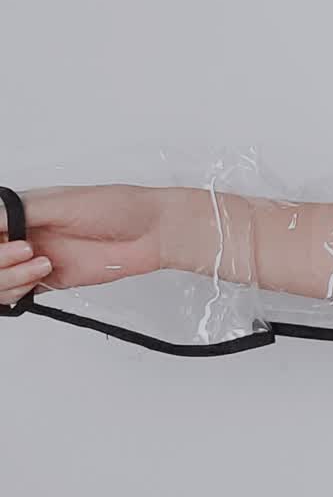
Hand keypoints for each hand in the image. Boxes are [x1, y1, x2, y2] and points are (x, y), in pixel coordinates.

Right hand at [0, 184, 164, 302]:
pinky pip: (17, 293)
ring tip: (42, 264)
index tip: (6, 241)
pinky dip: (17, 291)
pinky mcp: (50, 280)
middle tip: (27, 251)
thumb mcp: (65, 203)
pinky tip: (39, 277)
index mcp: (23, 209)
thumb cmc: (120, 207)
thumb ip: (21, 213)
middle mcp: (25, 233)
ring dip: (9, 278)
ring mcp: (35, 257)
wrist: (154, 233)